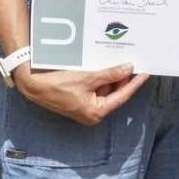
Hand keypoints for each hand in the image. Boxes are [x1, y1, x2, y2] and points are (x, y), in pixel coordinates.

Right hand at [13, 62, 148, 124]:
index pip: (122, 96)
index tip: (144, 74)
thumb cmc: (58, 84)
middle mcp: (92, 114)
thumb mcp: (88, 78)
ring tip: (119, 63)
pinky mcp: (79, 101)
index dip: (134, 84)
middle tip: (133, 65)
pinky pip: (95, 90)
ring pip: (105, 91)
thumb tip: (128, 70)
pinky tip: (103, 68)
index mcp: (96, 112)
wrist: (33, 85)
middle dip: (122, 80)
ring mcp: (85, 108)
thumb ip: (110, 75)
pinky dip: (100, 80)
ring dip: (110, 79)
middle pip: (114, 94)